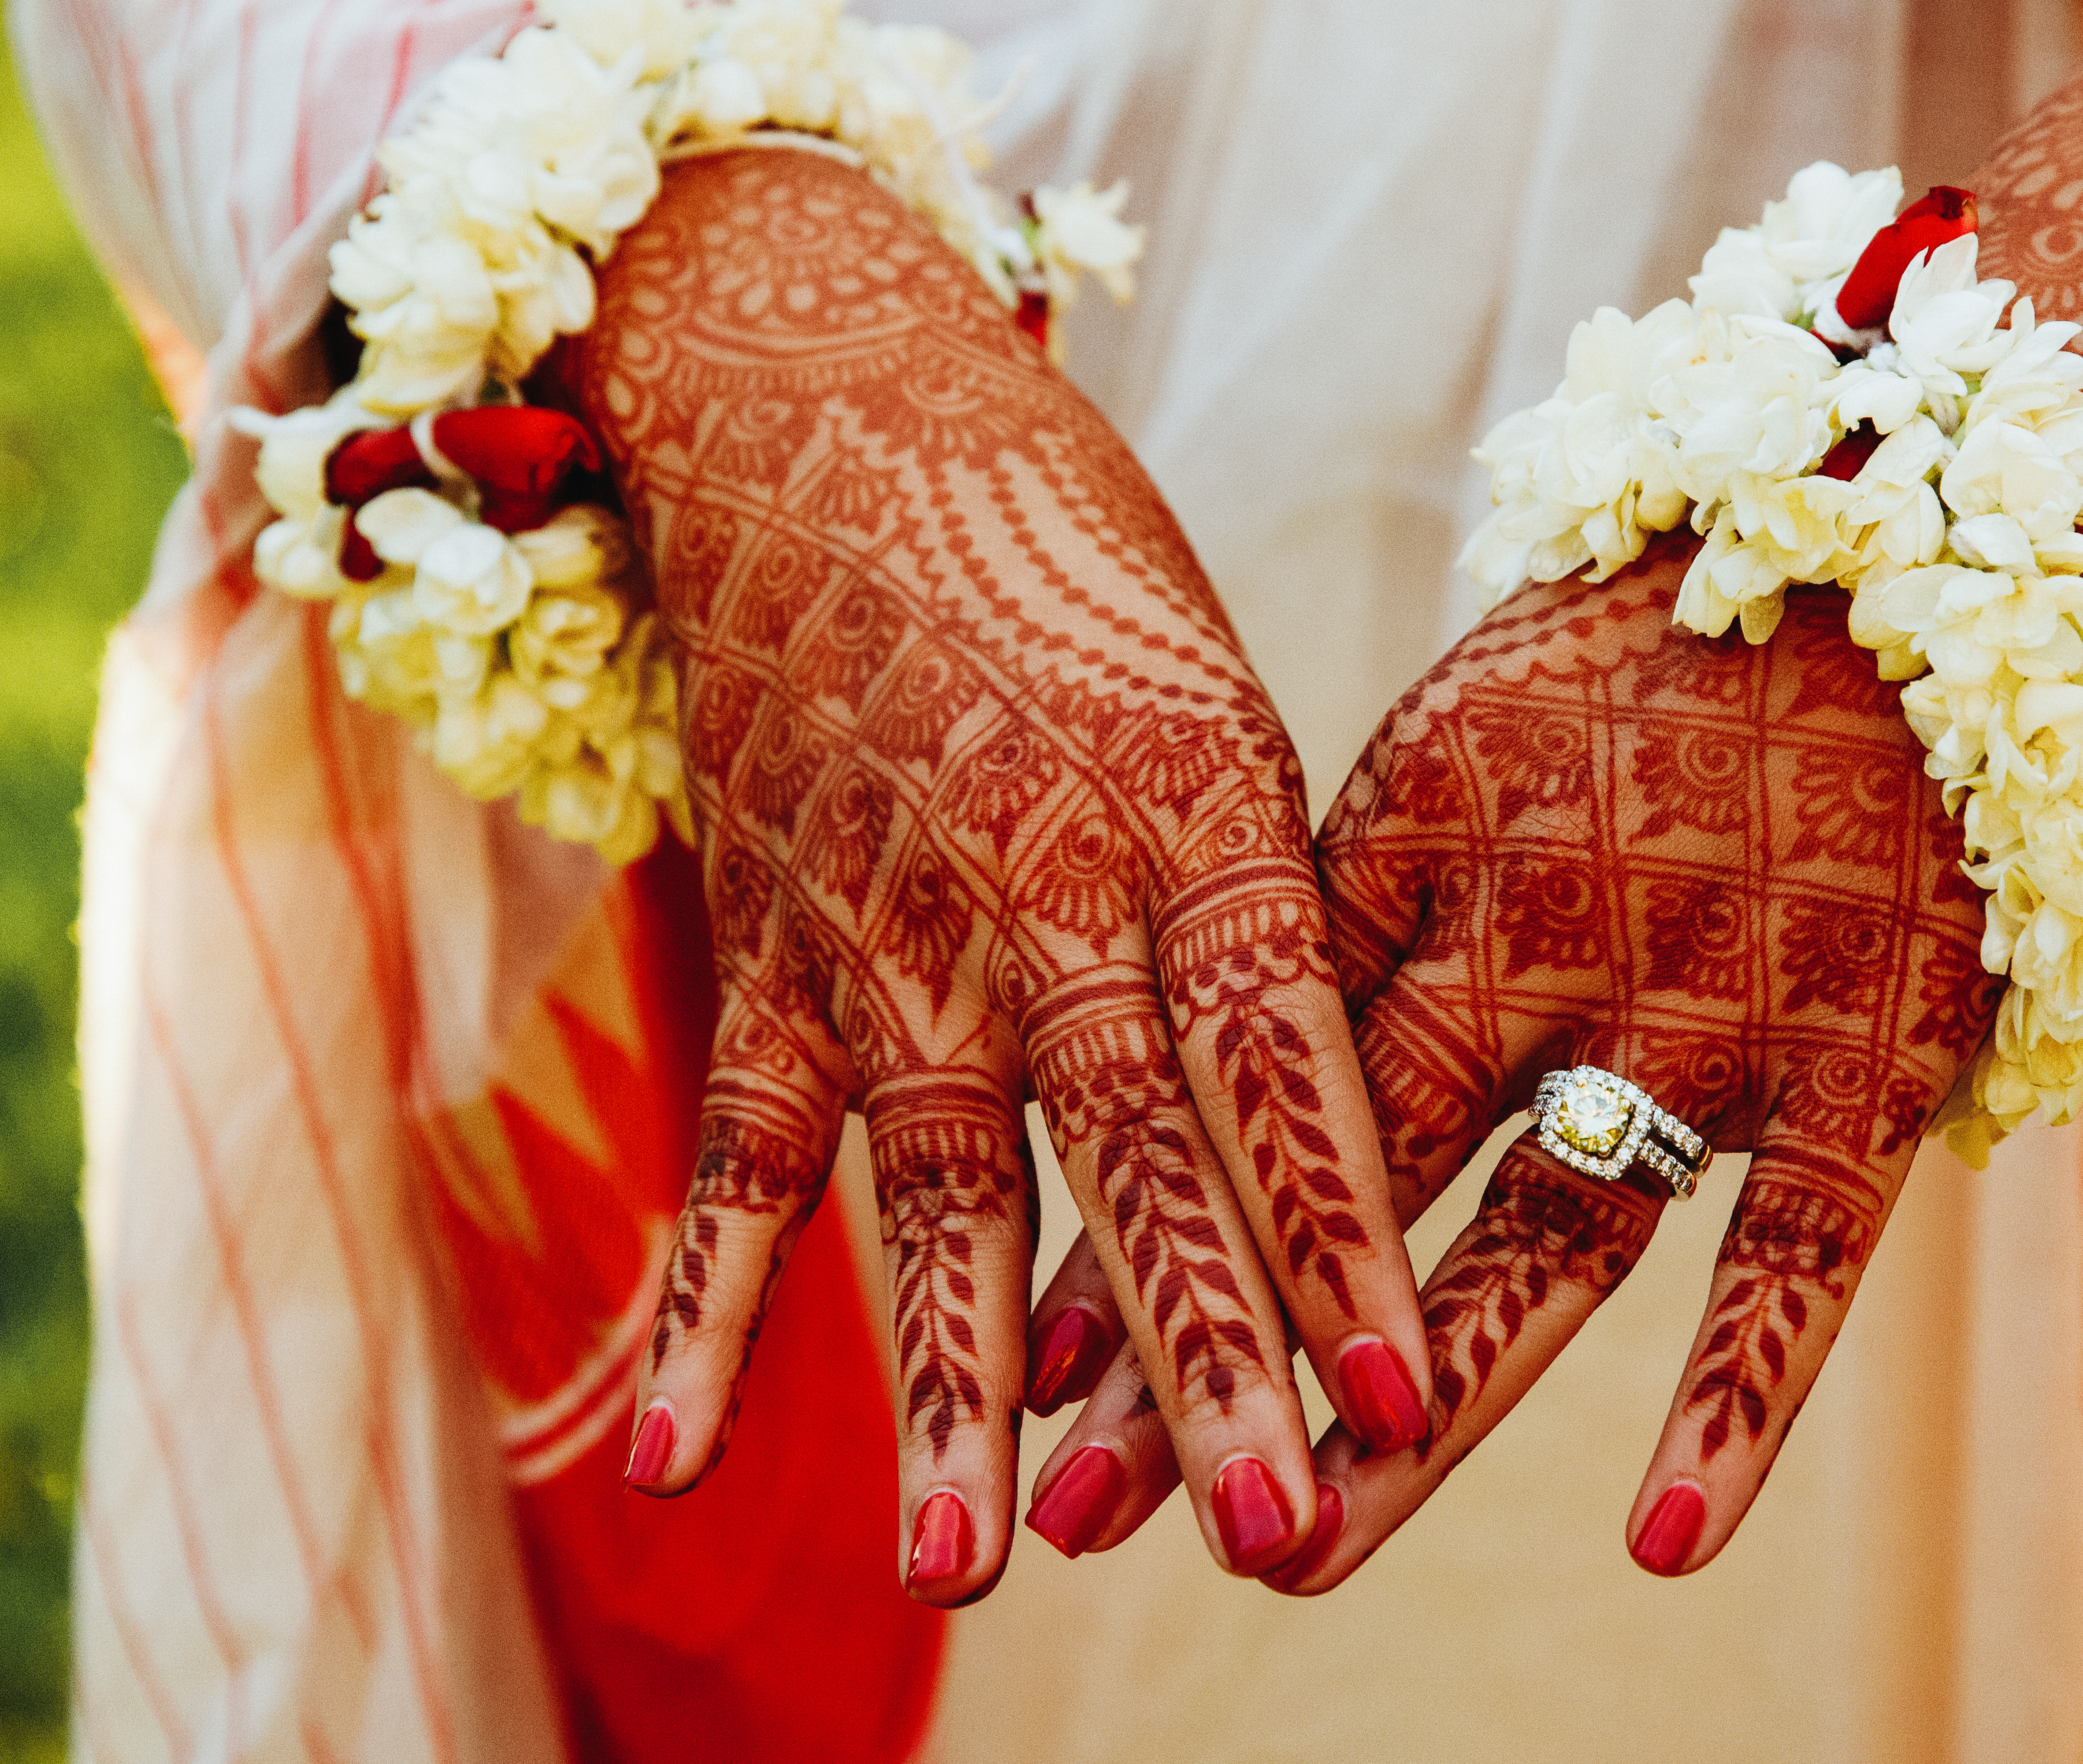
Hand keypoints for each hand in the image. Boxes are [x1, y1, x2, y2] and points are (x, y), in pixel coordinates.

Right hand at [556, 148, 1429, 1597]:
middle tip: (1275, 1536)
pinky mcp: (770, 951)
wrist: (827, 414)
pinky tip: (671, 1461)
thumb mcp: (1215, 694)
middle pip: (1139, 1155)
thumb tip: (1327, 1108)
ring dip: (960, 1381)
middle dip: (1207, 1356)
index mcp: (1194, 807)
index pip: (1285, 1056)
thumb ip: (1259, 899)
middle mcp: (1045, 884)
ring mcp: (890, 929)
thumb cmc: (1067, 558)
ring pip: (939, 1183)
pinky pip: (738, 1150)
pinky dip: (699, 1305)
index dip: (1343, 1234)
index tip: (1405, 1400)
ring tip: (976, 1572)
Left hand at [1035, 536, 1990, 1580]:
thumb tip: (1223, 1040)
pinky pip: (1791, 1258)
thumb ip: (1367, 895)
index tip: (1025, 1373)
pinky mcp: (1863, 1060)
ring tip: (1294, 1561)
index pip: (1243, 1078)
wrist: (1912, 530)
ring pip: (1536, 1249)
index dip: (1138, 1227)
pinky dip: (1734, 1404)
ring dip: (1415, 1423)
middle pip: (1347, 1186)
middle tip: (1080, 1517)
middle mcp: (1539, 939)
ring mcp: (1706, 1008)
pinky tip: (1661, 1545)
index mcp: (1420, 846)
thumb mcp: (1467, 735)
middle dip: (1211, 1353)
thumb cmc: (1652, 645)